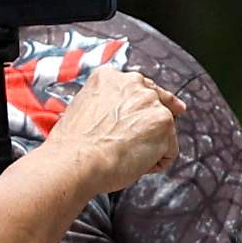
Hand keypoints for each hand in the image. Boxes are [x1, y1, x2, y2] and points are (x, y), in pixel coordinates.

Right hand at [30, 65, 174, 199]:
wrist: (75, 163)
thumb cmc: (72, 147)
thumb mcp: (82, 111)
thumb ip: (105, 106)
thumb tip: (116, 119)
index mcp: (109, 78)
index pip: (138, 87)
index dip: (142, 106)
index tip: (146, 116)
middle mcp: (133, 84)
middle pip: (158, 102)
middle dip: (152, 122)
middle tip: (136, 143)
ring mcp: (152, 103)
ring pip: (163, 129)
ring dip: (150, 145)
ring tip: (123, 156)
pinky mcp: (165, 125)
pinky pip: (168, 152)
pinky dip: (154, 163)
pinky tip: (133, 164)